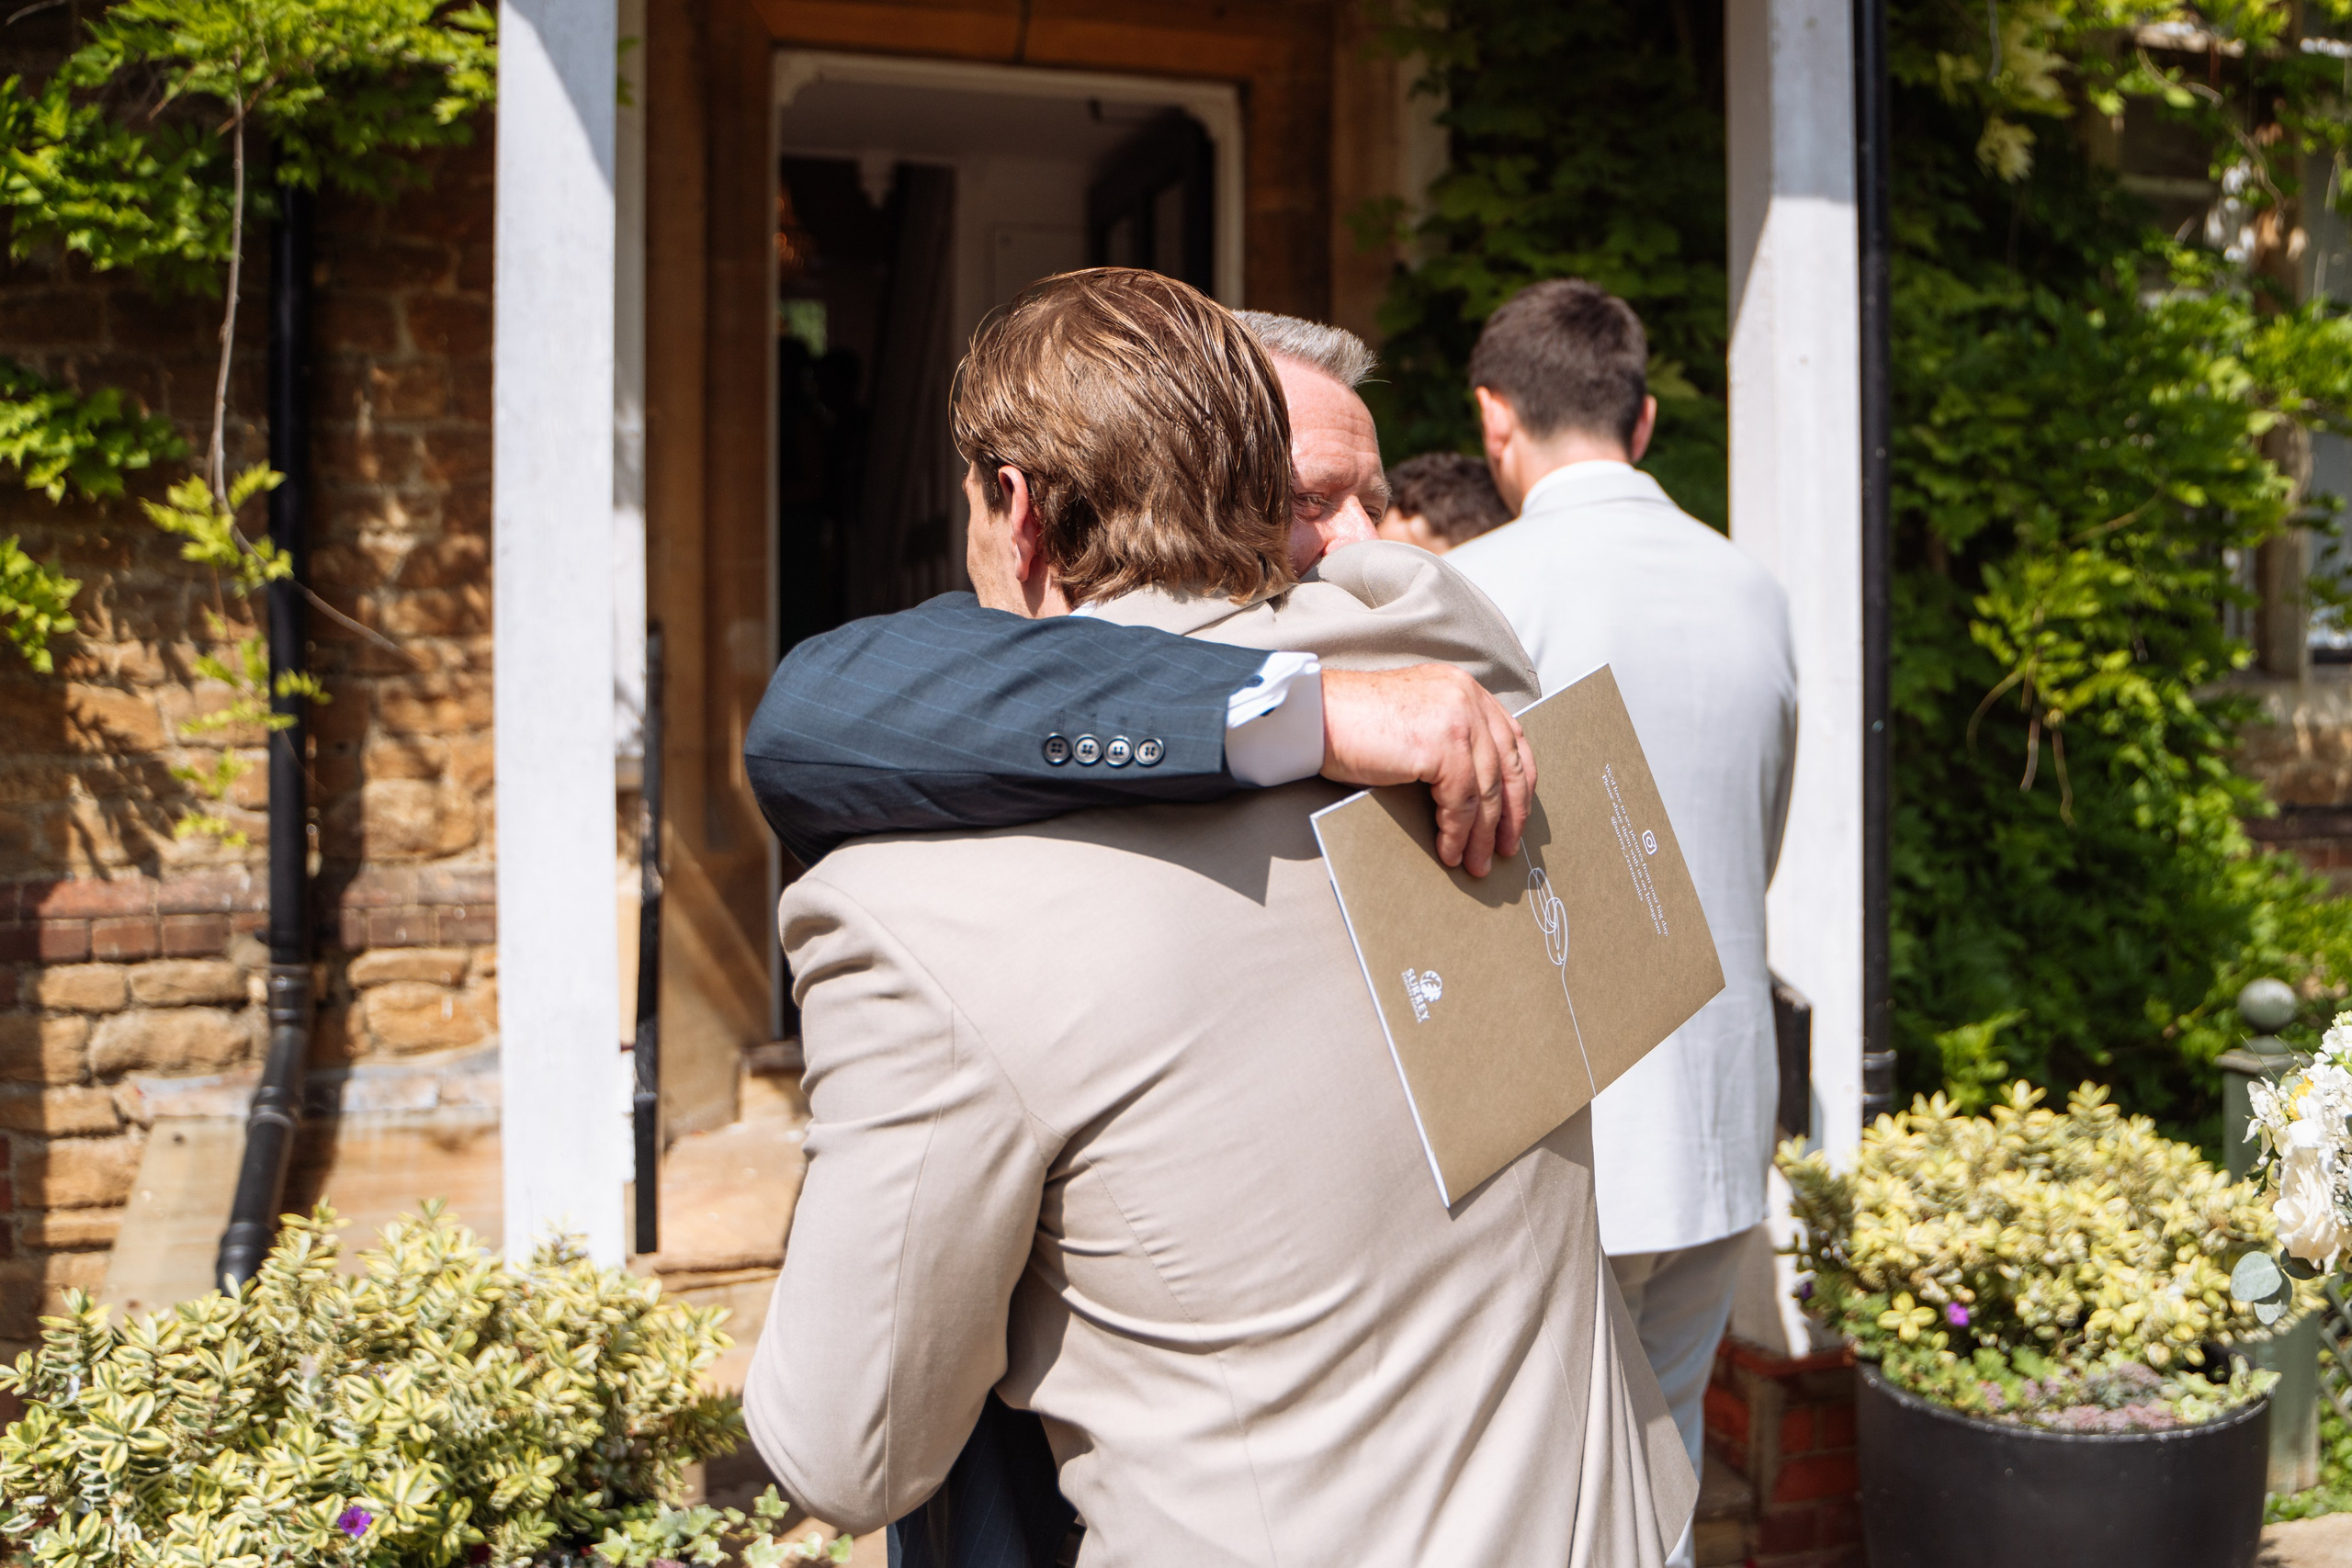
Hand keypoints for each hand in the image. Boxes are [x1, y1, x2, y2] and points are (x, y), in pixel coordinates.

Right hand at [1320, 664, 1536, 876]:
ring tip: (1475, 863)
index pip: (1511, 738)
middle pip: (1508, 765)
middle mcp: (1467, 697)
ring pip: (1486, 790)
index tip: (1517, 815)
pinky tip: (1449, 851)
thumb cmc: (1352, 725)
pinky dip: (1457, 833)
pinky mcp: (1443, 745)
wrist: (1314, 717)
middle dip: (1511, 814)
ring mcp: (1458, 719)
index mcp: (1463, 688)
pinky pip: (1461, 802)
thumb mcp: (1415, 722)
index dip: (1520, 782)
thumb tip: (1473, 797)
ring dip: (1482, 835)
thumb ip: (1448, 739)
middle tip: (1505, 848)